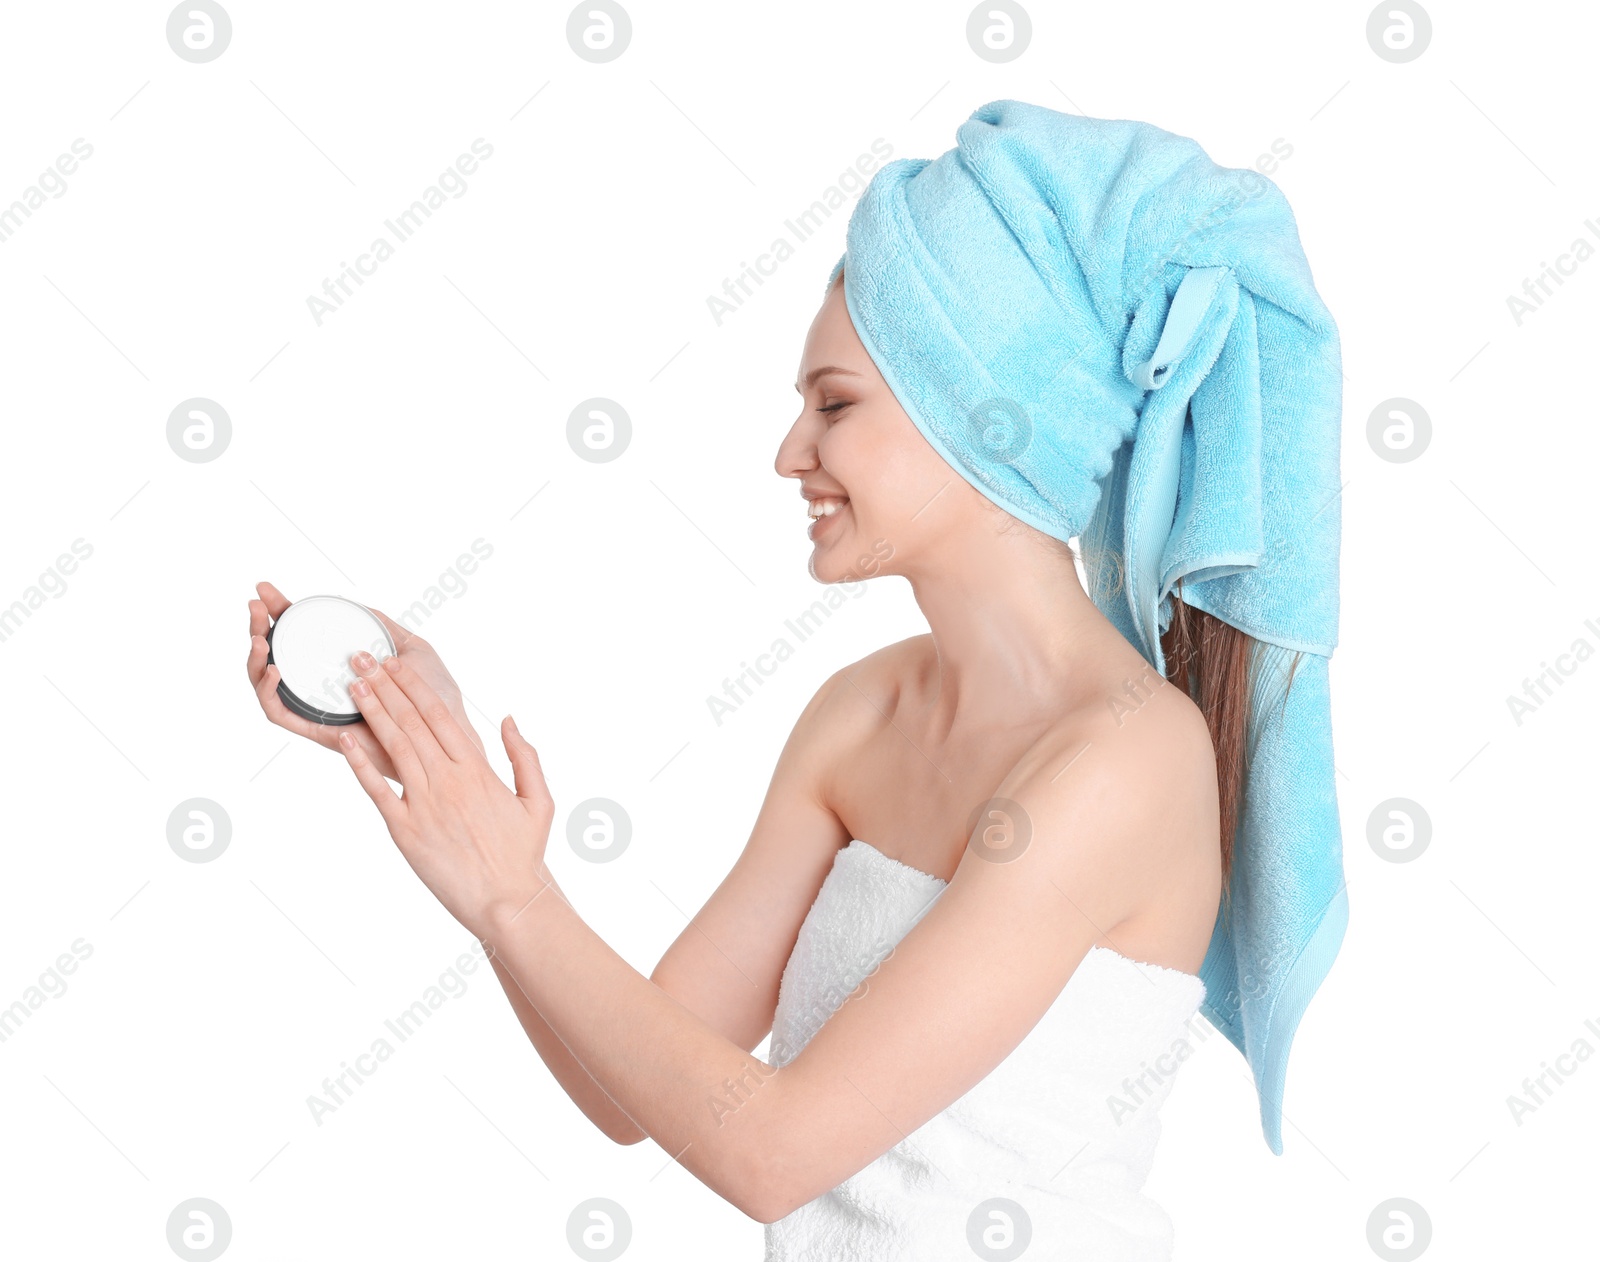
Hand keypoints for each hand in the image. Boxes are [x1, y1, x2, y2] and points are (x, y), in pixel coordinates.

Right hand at [247, 580, 485, 780]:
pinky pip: (282, 715)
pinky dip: (270, 694)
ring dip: (255, 659)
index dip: (281, 614)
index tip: (267, 591)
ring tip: (259, 637)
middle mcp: (324, 689)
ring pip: (269, 686)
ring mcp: (318, 711)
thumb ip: (386, 627)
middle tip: (256, 604)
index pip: (302, 638)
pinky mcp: (320, 732)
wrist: (445, 733)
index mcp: (342, 668)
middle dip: (258, 628)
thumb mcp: (413, 650)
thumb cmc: (435, 697)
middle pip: (276, 657)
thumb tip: (361, 606)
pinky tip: (273, 671)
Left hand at [337, 646, 554, 938]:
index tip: (395, 662)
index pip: (441, 715)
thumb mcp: (539, 800)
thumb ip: (524, 756)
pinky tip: (346, 739)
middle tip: (361, 659)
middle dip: (385, 687)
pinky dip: (359, 764)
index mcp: (478, 770)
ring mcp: (424, 805)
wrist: (507, 900)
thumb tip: (508, 720)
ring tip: (352, 685)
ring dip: (371, 713)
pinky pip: (378, 791)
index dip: (414, 686)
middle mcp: (448, 781)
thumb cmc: (523, 854)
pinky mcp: (405, 832)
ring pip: (393, 747)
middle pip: (411, 723)